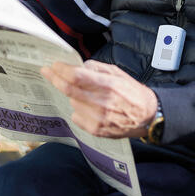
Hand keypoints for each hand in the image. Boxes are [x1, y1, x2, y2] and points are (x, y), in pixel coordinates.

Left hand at [41, 60, 157, 137]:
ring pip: (72, 102)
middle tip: (47, 72)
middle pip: (69, 90)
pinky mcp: (97, 130)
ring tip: (83, 93)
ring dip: (72, 95)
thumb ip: (97, 68)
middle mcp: (102, 102)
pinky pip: (76, 117)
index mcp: (108, 85)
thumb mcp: (117, 73)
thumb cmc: (132, 92)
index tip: (54, 65)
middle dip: (55, 78)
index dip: (62, 70)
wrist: (147, 115)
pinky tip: (88, 106)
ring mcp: (98, 118)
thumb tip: (77, 66)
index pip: (76, 76)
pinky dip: (78, 109)